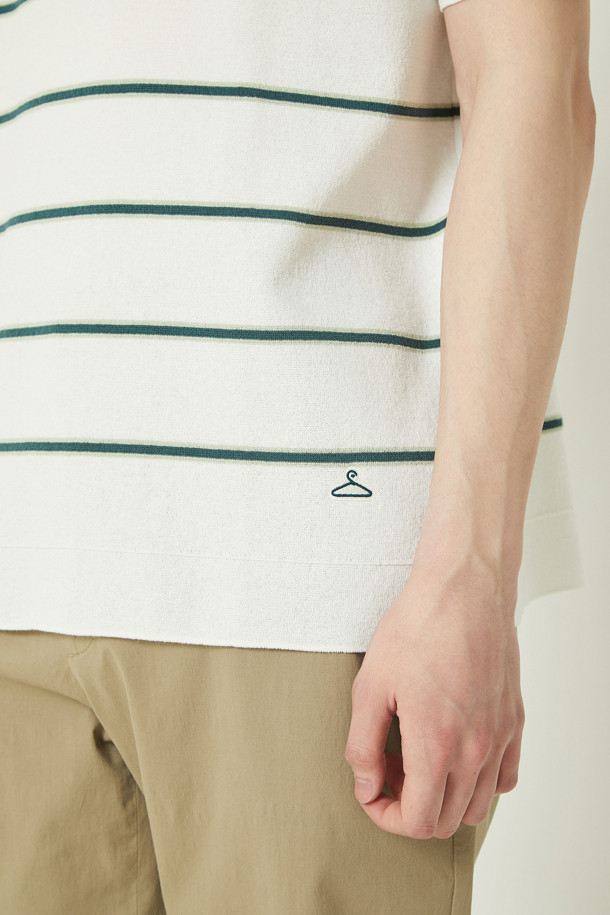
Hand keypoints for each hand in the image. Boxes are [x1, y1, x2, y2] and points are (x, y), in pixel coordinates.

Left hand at [344, 557, 524, 838]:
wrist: (463, 589)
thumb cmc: (419, 627)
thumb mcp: (371, 685)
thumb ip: (363, 745)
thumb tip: (366, 784)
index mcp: (436, 744)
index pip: (418, 822)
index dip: (386, 817)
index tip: (373, 793)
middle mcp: (475, 749)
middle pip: (445, 821)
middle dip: (410, 808)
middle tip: (389, 771)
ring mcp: (500, 736)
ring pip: (476, 805)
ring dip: (443, 797)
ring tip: (419, 759)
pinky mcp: (513, 720)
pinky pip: (504, 777)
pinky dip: (479, 781)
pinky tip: (455, 752)